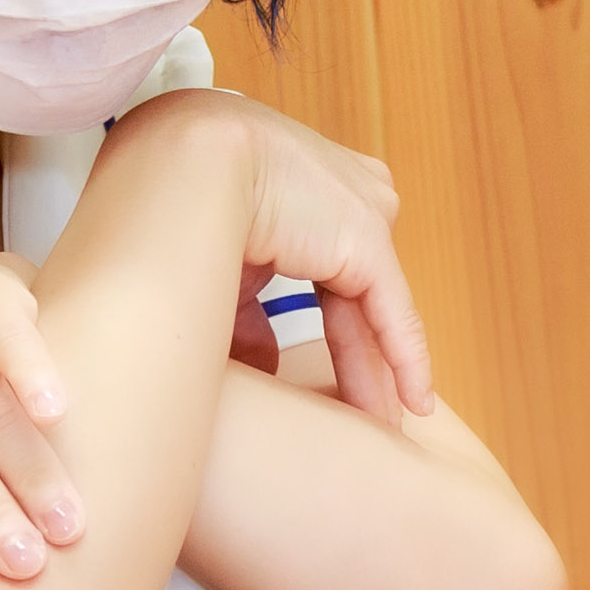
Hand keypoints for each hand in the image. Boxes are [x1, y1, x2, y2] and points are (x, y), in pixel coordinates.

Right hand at [134, 91, 433, 424]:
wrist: (178, 163)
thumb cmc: (174, 203)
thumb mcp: (219, 267)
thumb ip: (247, 317)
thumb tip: (262, 369)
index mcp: (299, 183)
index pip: (322, 264)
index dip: (326, 321)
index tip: (322, 372)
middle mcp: (340, 190)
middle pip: (352, 292)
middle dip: (355, 356)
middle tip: (365, 412)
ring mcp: (358, 209)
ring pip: (370, 308)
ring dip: (373, 372)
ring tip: (381, 426)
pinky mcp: (368, 238)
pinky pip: (392, 312)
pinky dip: (404, 360)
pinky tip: (414, 403)